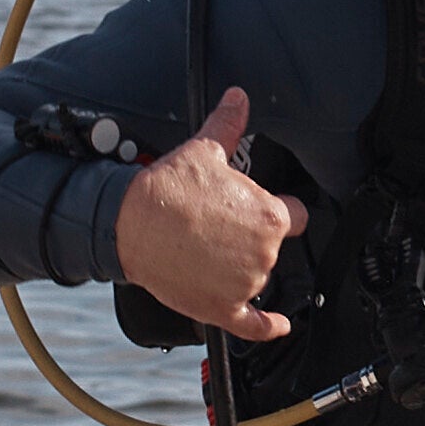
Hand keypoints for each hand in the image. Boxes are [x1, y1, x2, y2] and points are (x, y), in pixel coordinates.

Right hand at [113, 88, 306, 341]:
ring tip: (208, 249)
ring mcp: (245, 284)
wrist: (130, 224)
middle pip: (273, 248)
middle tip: (220, 226)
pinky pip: (255, 325)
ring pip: (258, 278)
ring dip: (242, 268)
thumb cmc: (168, 190)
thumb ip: (228, 124)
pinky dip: (269, 327)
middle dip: (253, 238)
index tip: (259, 208)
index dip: (277, 210)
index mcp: (269, 217)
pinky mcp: (223, 309)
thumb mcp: (204, 150)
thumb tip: (238, 98)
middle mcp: (264, 254)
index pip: (294, 216)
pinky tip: (279, 325)